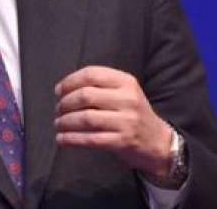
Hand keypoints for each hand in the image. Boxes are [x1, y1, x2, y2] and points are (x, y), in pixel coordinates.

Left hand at [54, 66, 172, 178]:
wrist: (158, 142)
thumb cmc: (133, 114)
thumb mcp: (124, 92)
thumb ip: (100, 86)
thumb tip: (63, 88)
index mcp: (126, 82)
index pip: (91, 74)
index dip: (70, 81)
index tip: (58, 91)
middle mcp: (128, 99)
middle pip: (85, 96)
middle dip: (65, 103)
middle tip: (58, 110)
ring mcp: (127, 121)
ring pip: (85, 118)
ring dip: (65, 122)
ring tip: (58, 124)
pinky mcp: (123, 141)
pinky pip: (90, 139)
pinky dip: (71, 139)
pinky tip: (62, 139)